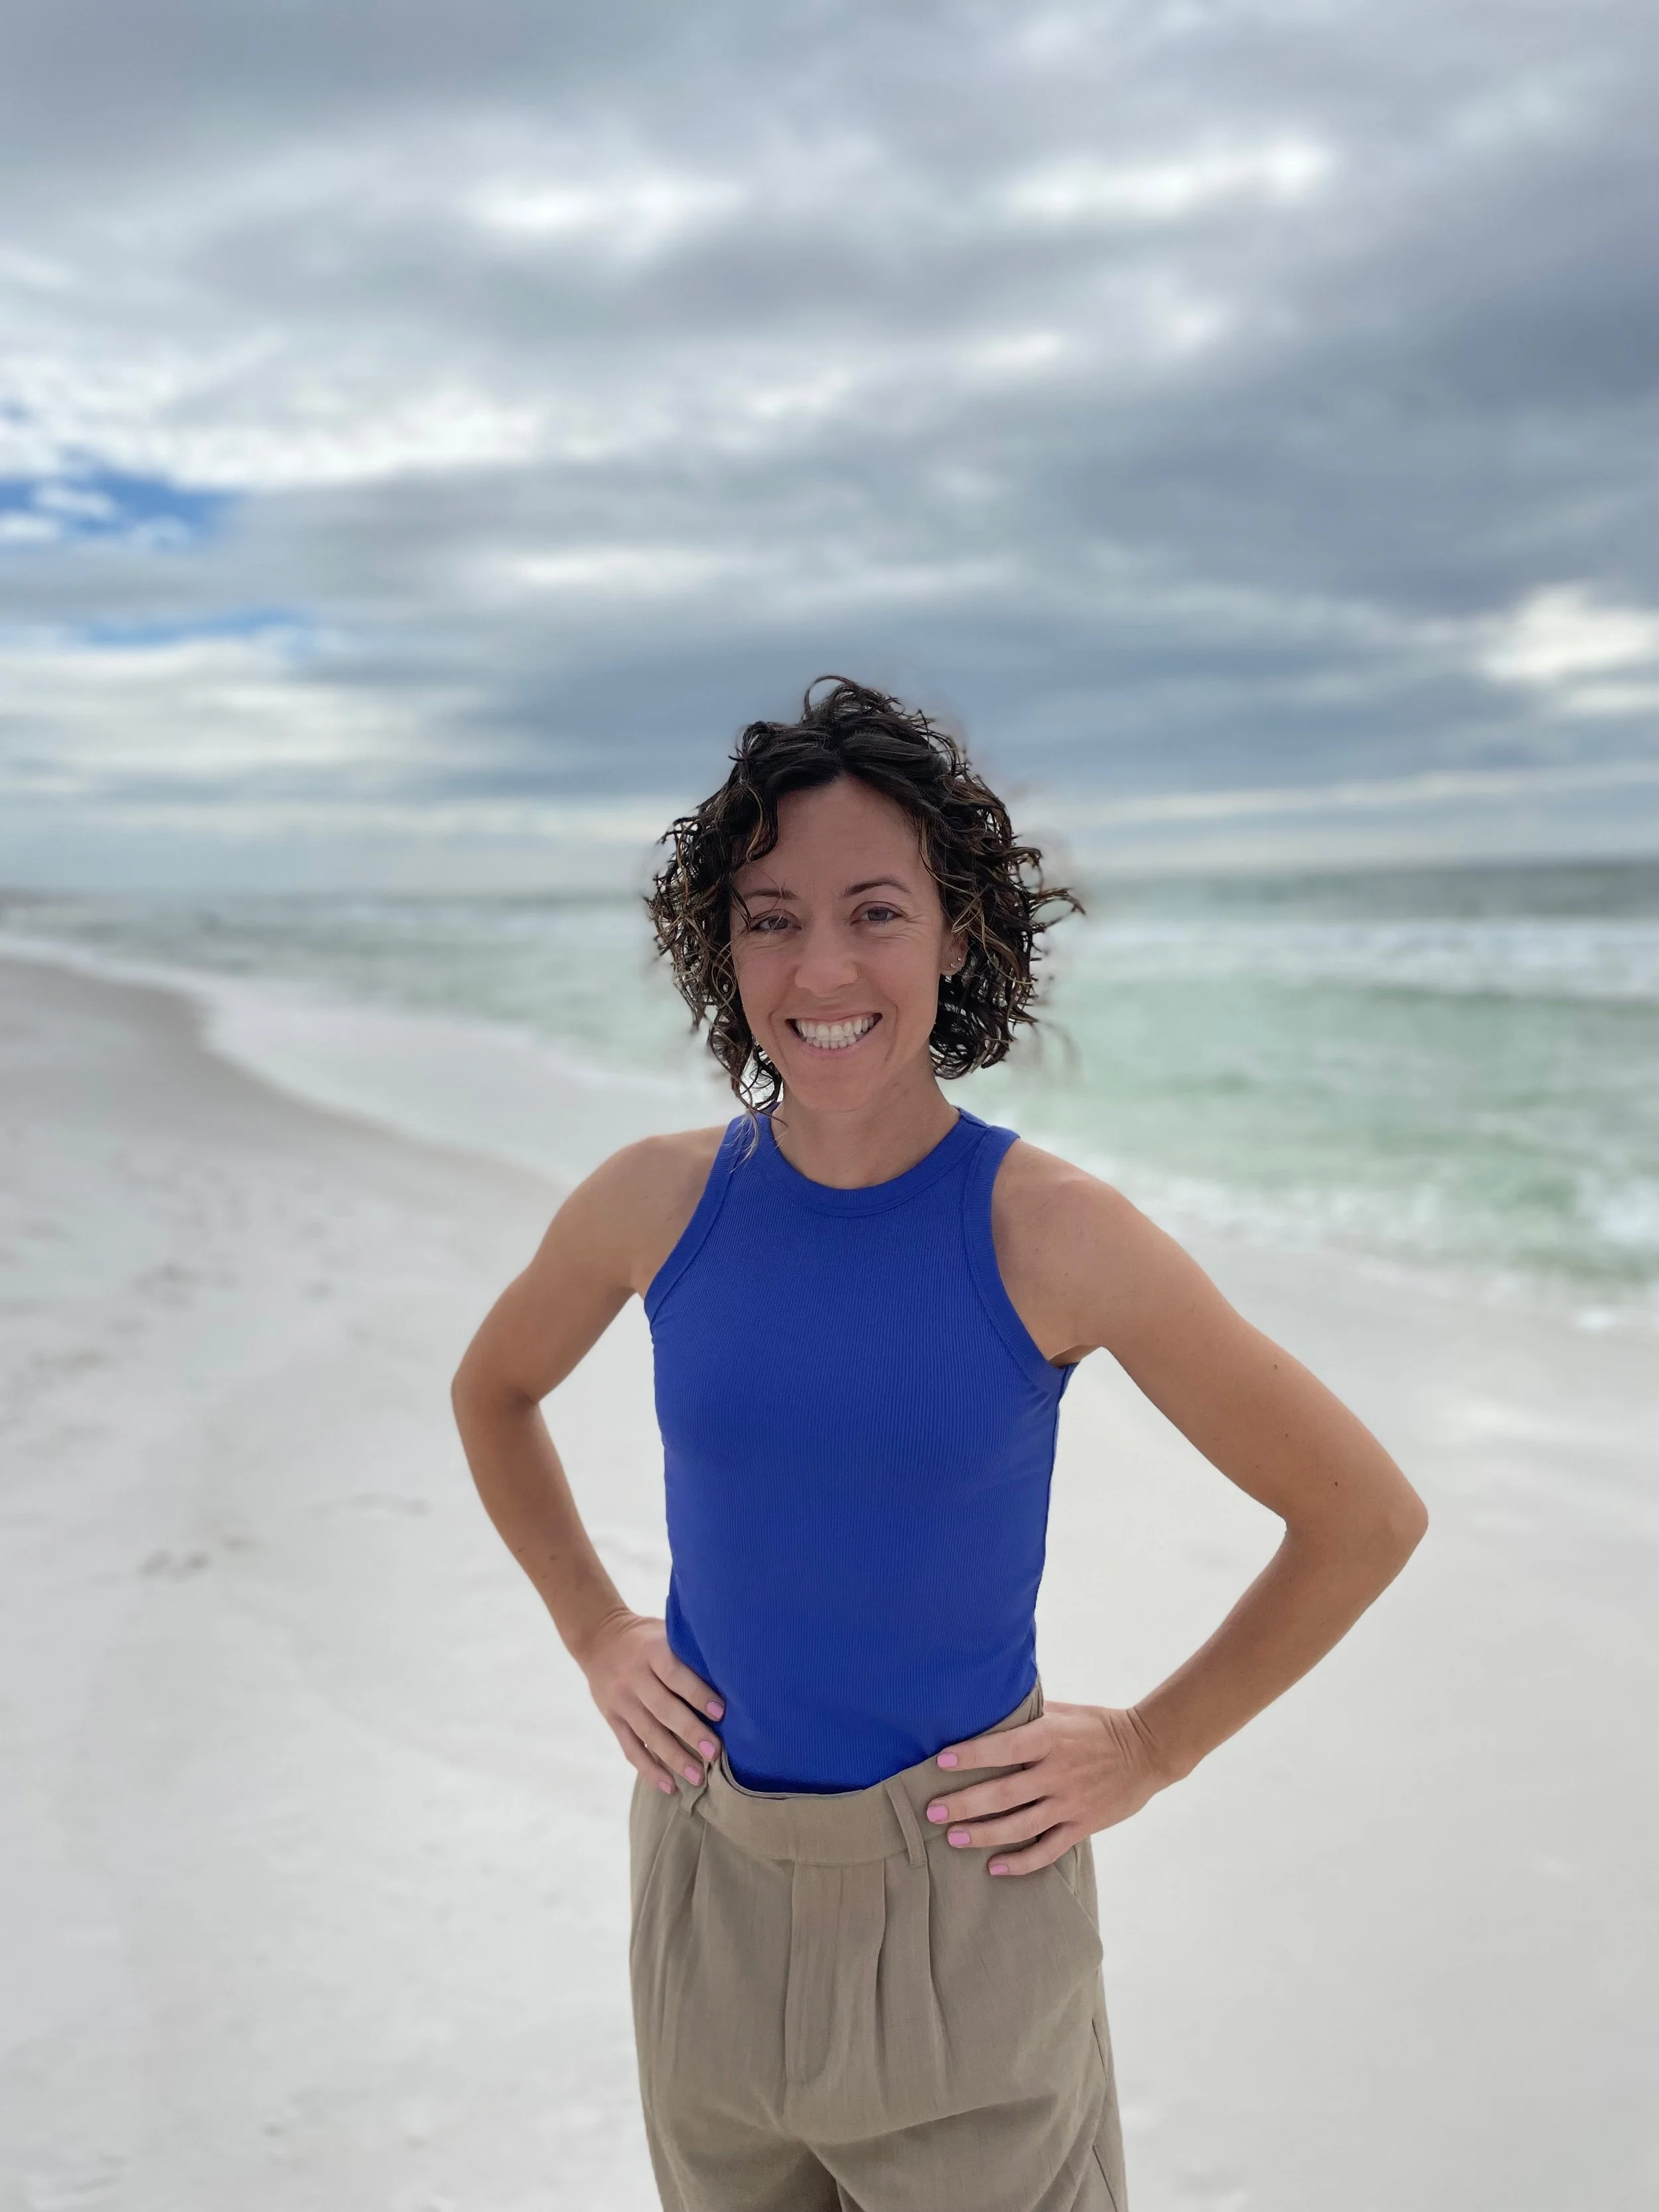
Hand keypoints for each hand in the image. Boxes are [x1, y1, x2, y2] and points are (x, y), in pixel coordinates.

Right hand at [579, 1609, 724, 1794]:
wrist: (598, 1637)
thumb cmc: (646, 1636)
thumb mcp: (664, 1631)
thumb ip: (687, 1650)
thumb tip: (731, 1671)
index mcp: (651, 1651)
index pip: (675, 1674)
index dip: (697, 1693)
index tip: (721, 1712)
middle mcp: (634, 1677)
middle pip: (663, 1709)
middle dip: (690, 1732)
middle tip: (715, 1753)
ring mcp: (621, 1701)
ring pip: (648, 1734)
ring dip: (674, 1758)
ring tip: (698, 1777)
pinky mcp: (612, 1718)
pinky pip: (631, 1748)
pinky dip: (649, 1769)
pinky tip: (669, 1786)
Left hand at [923, 1699, 1167, 1874]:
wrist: (1148, 1750)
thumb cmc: (1098, 1725)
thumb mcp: (1063, 1711)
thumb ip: (1029, 1715)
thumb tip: (989, 1709)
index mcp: (1050, 1738)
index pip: (1002, 1748)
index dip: (970, 1756)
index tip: (940, 1762)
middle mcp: (1057, 1772)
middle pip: (1003, 1794)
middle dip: (964, 1804)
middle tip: (932, 1812)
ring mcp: (1070, 1803)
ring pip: (1019, 1826)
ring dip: (983, 1835)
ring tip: (953, 1838)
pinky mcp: (1082, 1825)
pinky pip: (1047, 1850)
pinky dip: (1021, 1863)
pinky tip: (995, 1867)